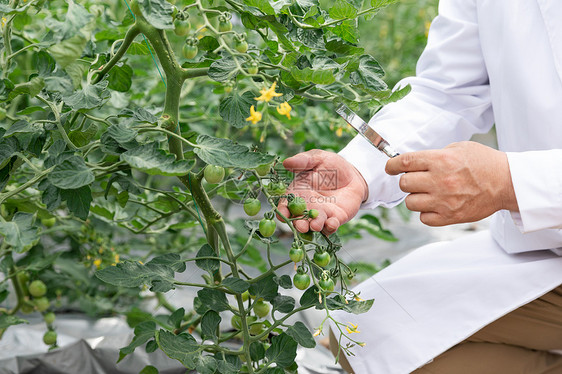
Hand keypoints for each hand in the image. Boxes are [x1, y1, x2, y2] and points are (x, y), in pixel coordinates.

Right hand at [279, 150, 367, 234]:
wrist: (353, 174)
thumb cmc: (331, 165)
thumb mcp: (317, 158)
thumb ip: (303, 161)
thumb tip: (286, 162)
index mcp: (298, 191)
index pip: (286, 203)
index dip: (283, 210)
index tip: (283, 214)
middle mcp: (307, 206)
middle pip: (298, 218)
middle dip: (298, 224)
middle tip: (301, 225)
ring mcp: (321, 214)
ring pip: (314, 225)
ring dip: (314, 227)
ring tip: (316, 225)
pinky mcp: (335, 219)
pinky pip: (330, 227)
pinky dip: (330, 227)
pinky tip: (332, 223)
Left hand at [385, 141, 518, 225]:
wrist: (506, 182)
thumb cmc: (483, 163)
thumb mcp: (458, 148)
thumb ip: (434, 155)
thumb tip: (412, 162)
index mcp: (440, 160)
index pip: (404, 163)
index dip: (392, 165)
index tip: (390, 167)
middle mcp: (440, 180)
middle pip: (404, 184)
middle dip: (408, 181)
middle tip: (418, 179)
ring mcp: (444, 201)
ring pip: (410, 202)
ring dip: (415, 197)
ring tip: (428, 193)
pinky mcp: (449, 216)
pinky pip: (423, 218)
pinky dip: (426, 212)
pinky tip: (436, 205)